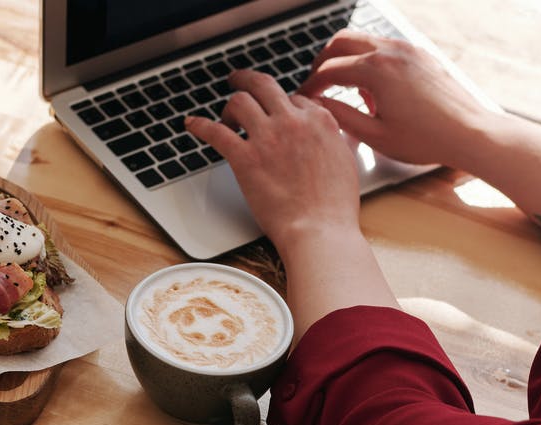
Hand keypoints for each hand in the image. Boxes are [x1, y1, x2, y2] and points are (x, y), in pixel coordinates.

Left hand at [186, 70, 359, 246]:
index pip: (295, 98)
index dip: (284, 105)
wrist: (319, 230)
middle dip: (247, 79)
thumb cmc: (334, 206)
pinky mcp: (245, 157)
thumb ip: (337, 141)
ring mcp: (267, 137)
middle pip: (264, 85)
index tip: (277, 113)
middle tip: (239, 81)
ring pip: (239, 102)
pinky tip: (193, 124)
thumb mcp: (347, 163)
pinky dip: (200, 125)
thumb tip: (339, 136)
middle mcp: (292, 121)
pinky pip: (215, 132)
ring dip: (230, 107)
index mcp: (319, 120)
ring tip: (226, 116)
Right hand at [297, 29, 499, 169]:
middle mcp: (390, 51)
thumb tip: (318, 105)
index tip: (304, 97)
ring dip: (348, 59)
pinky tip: (377, 91)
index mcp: (376, 70)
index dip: (311, 84)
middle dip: (323, 62)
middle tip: (317, 83)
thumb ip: (341, 117)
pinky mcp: (420, 54)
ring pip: (363, 41)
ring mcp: (408, 49)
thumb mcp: (376, 135)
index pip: (329, 69)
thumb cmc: (428, 140)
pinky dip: (371, 61)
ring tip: (349, 91)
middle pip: (340, 42)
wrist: (470, 133)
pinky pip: (385, 48)